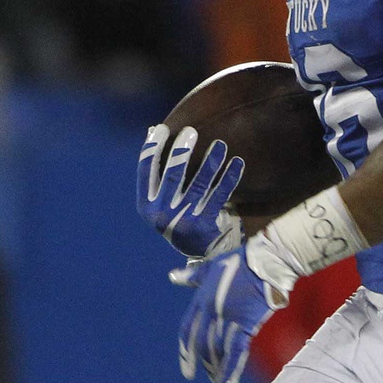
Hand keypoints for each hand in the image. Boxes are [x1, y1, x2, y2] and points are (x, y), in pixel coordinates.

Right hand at [138, 126, 243, 261]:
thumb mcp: (162, 200)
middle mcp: (161, 215)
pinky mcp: (205, 226)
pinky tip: (237, 163)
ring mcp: (183, 221)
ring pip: (198, 184)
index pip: (145, 171)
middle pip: (172, 175)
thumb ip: (158, 172)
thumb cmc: (180, 217)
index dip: (152, 148)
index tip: (162, 128)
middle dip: (181, 151)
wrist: (201, 253)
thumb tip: (153, 129)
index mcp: (146, 206)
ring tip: (220, 144)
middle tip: (191, 131)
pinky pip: (220, 195)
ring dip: (210, 161)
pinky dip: (229, 177)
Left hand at [176, 247, 278, 382]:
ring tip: (219, 382)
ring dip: (217, 369)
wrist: (265, 262)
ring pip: (217, 350)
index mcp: (200, 300)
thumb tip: (173, 276)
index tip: (186, 368)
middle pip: (202, 344)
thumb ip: (192, 276)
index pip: (187, 331)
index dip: (185, 352)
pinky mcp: (246, 324)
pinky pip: (235, 351)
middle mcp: (210, 312)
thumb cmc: (240, 262)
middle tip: (207, 376)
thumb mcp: (210, 267)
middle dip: (203, 363)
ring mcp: (227, 318)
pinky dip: (230, 368)